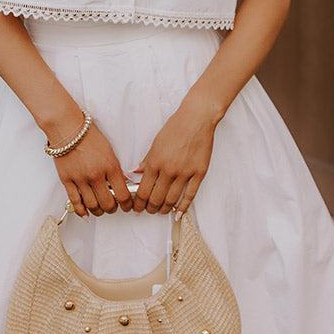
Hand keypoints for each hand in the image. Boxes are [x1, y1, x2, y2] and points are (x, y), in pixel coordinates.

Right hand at [51, 120, 132, 218]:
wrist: (68, 127)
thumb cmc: (89, 135)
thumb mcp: (109, 150)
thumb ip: (115, 168)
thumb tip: (122, 184)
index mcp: (110, 166)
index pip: (123, 194)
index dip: (127, 204)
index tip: (127, 206)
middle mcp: (96, 175)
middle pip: (108, 204)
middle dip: (113, 209)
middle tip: (114, 207)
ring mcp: (80, 179)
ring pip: (92, 206)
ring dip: (99, 211)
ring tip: (101, 209)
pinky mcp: (67, 180)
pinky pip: (75, 202)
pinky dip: (81, 211)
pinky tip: (85, 212)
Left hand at [130, 99, 216, 218]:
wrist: (196, 119)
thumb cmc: (175, 127)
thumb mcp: (156, 143)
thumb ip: (146, 160)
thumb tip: (135, 173)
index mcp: (155, 162)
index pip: (143, 190)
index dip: (138, 203)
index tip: (136, 207)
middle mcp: (169, 170)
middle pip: (156, 198)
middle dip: (150, 208)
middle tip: (148, 210)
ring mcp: (185, 173)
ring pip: (172, 200)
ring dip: (164, 209)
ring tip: (161, 211)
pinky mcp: (199, 173)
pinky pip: (190, 195)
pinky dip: (183, 207)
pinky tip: (178, 214)